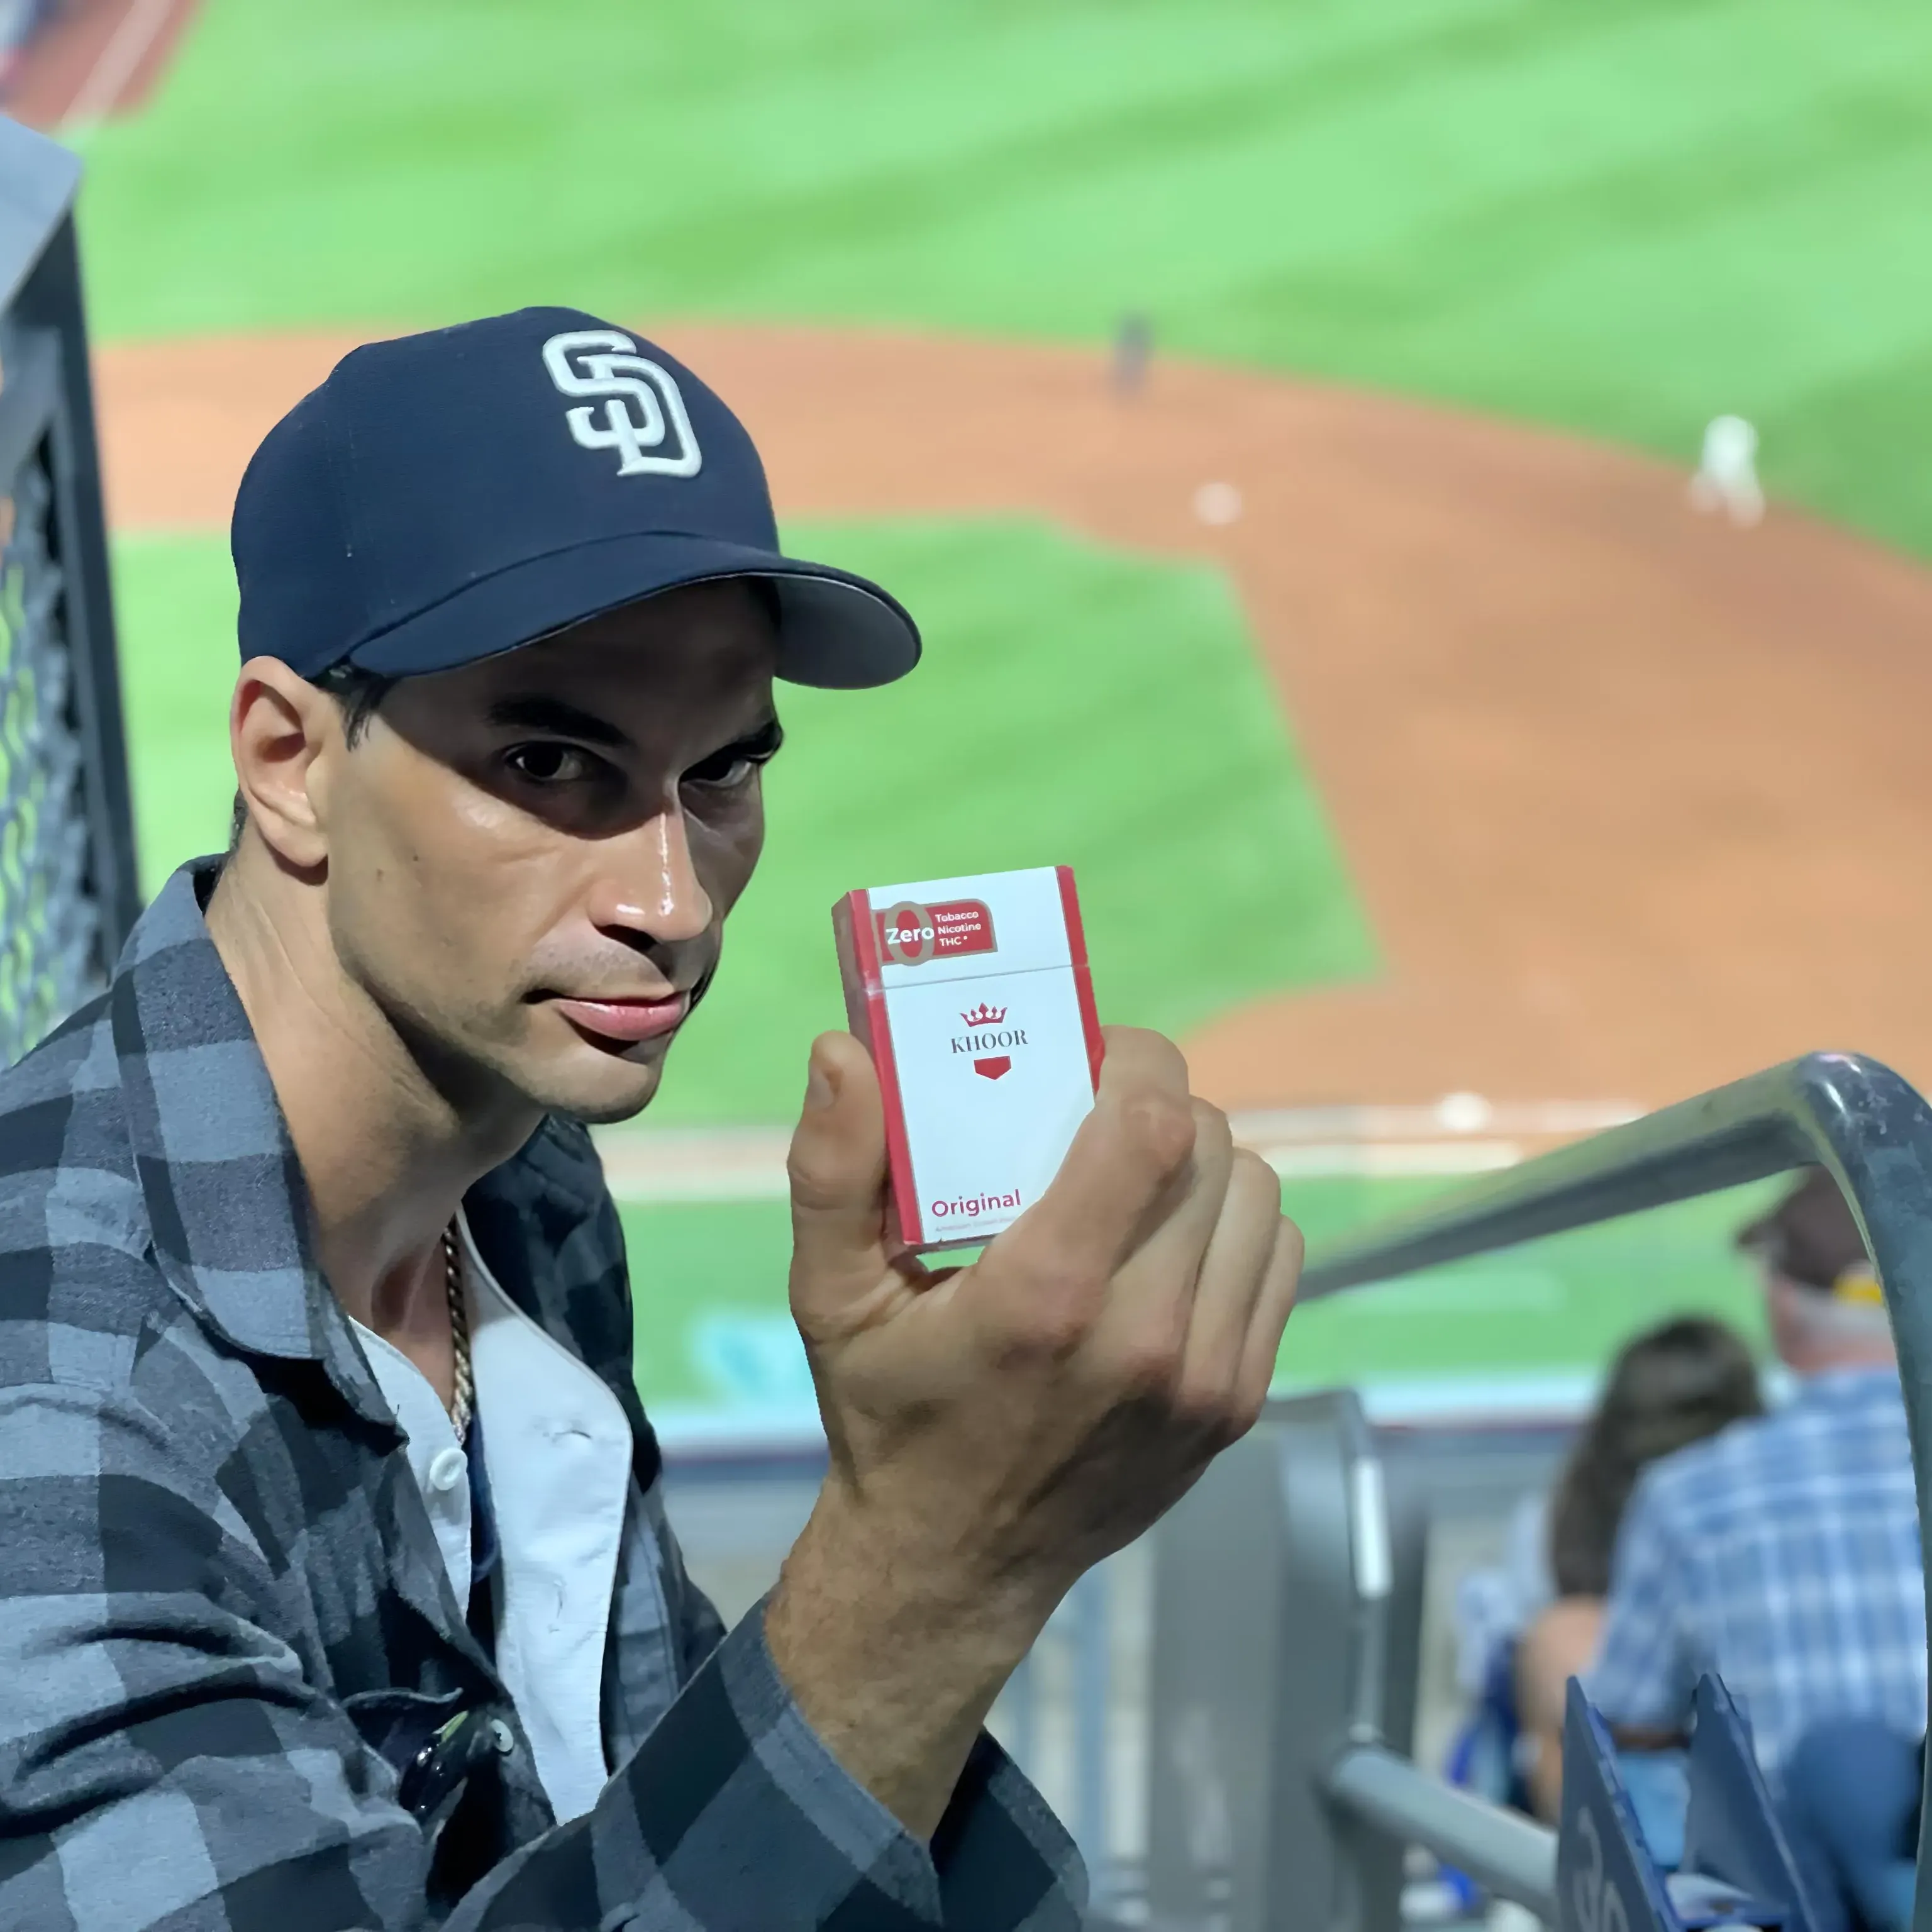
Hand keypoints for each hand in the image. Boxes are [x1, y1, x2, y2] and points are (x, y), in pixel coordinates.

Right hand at [764, 1026, 1300, 1834]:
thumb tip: (842, 1050)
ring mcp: (1204, 1379)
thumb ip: (830, 1171)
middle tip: (1097, 1118)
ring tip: (1137, 1179)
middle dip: (1156, 1107)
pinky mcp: (1238, 1406)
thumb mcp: (827, 1297)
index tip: (1088, 1059)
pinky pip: (1277, 1260)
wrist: (954, 1565)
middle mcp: (1144, 1338)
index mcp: (1044, 1298)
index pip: (1149, 1127)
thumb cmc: (888, 1410)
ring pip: (1255, 1196)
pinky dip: (1233, 1228)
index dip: (1132, 1062)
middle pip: (1207, 1148)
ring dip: (1202, 1165)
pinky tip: (1171, 1242)